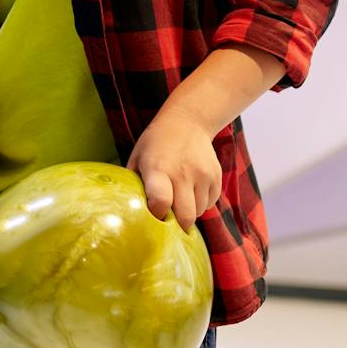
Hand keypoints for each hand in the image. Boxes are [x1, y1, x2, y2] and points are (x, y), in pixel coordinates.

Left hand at [125, 110, 221, 234]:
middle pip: (185, 216)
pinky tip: (191, 191)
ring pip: (198, 212)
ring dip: (188, 213)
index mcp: (158, 168)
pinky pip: (210, 204)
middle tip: (168, 220)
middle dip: (176, 225)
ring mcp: (203, 175)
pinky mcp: (216, 176)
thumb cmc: (155, 144)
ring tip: (178, 199)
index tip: (153, 217)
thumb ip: (134, 185)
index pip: (162, 202)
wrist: (187, 122)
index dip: (157, 216)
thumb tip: (130, 212)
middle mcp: (183, 173)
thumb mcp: (137, 158)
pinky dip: (200, 204)